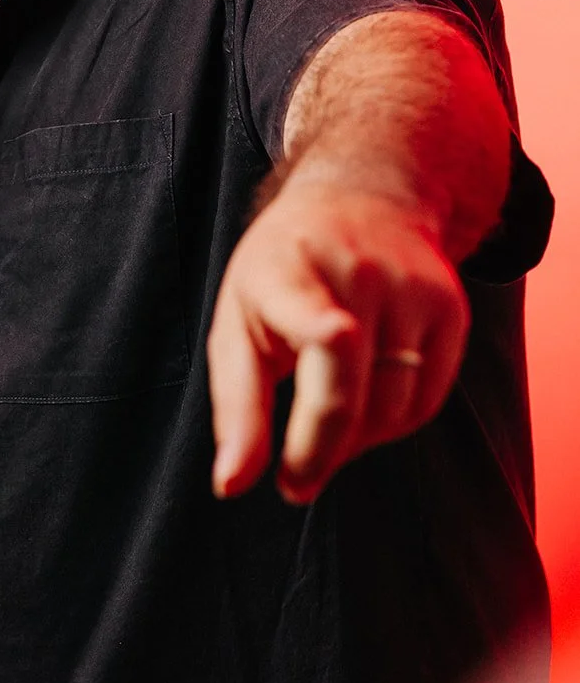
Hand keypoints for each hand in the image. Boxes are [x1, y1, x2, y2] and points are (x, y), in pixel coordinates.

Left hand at [207, 178, 469, 503]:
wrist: (360, 197)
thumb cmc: (282, 273)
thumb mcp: (238, 318)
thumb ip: (237, 405)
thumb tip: (231, 486)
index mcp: (290, 269)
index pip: (322, 321)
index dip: (330, 346)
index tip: (326, 369)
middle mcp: (358, 273)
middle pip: (353, 392)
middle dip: (318, 452)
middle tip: (294, 483)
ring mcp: (412, 288)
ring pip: (393, 409)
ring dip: (355, 441)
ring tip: (323, 425)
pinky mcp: (451, 307)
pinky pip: (426, 400)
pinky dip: (392, 422)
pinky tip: (365, 399)